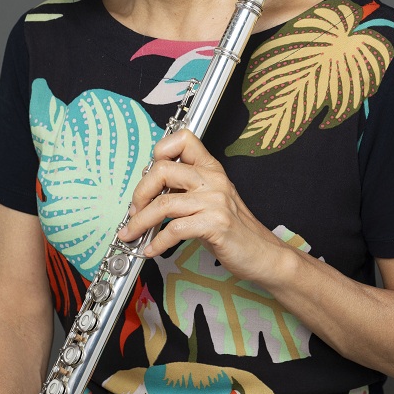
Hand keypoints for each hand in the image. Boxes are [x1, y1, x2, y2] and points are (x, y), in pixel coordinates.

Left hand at [119, 129, 291, 287]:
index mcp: (211, 168)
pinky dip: (158, 241)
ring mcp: (215, 201)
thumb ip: (185, 189)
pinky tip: (152, 249)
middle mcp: (213, 179)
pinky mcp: (216, 224)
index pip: (183, 139)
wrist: (263, 253)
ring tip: (131, 234)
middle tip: (133, 212)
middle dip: (139, 194)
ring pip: (163, 204)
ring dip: (140, 222)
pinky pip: (175, 229)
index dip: (159, 152)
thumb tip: (148, 190)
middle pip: (162, 170)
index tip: (147, 177)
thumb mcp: (210, 200)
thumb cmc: (233, 229)